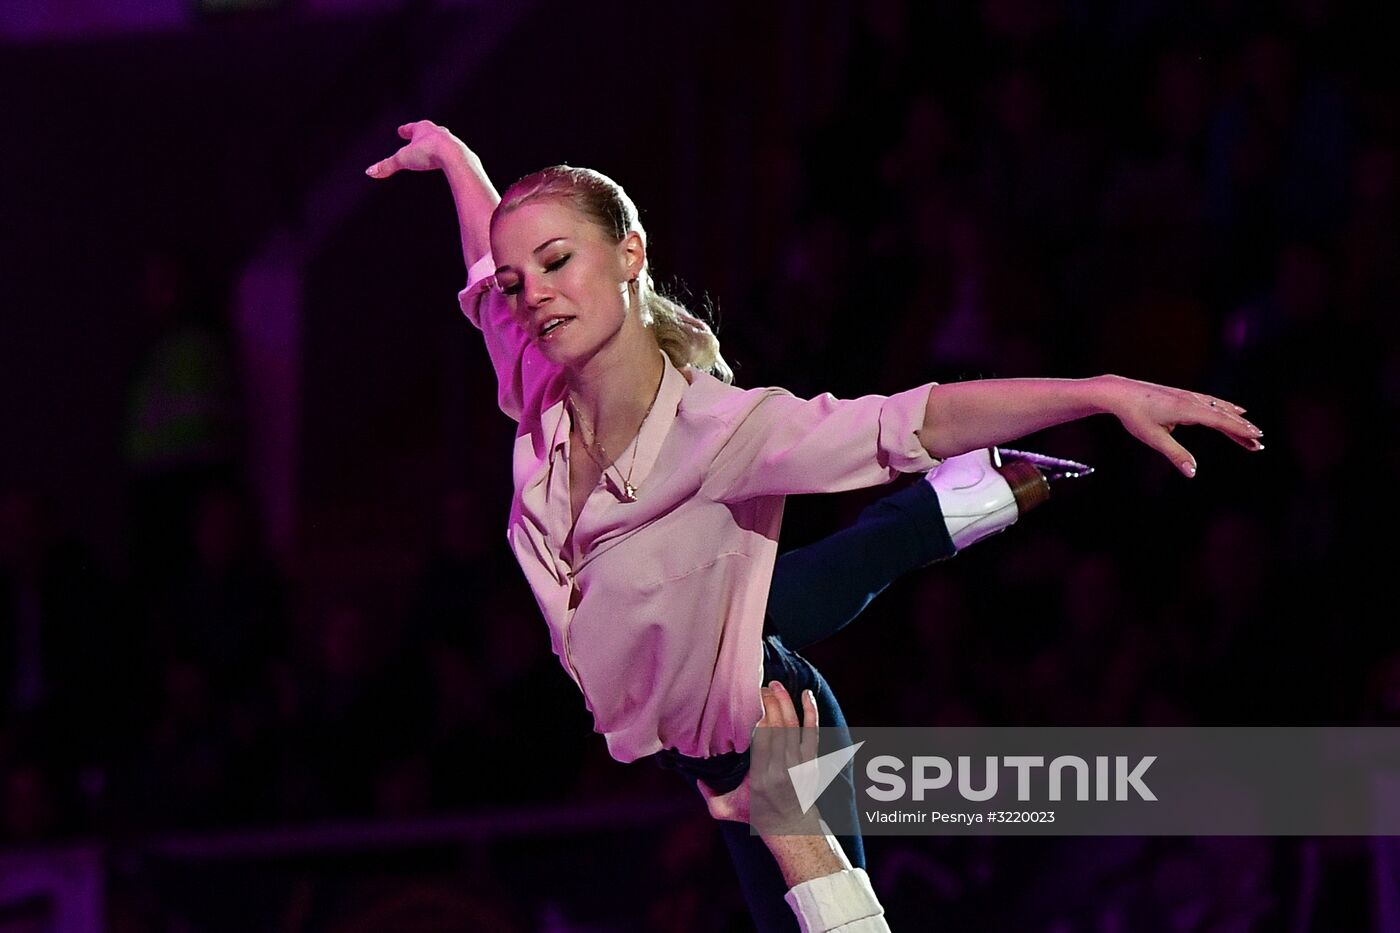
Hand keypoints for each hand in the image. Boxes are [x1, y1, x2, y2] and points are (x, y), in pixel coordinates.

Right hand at [365, 120, 471, 177]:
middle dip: (423, 134)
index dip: (405, 130)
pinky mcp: (461, 153)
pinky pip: (453, 154)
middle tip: (419, 135)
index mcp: (423, 129)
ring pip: (443, 141)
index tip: (401, 131)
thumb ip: (387, 166)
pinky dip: (449, 156)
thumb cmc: (428, 153)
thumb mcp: (403, 160)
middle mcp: (439, 132)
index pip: (412, 128)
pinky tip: (450, 161)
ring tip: (435, 148)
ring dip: (437, 144)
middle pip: (429, 131)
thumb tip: (369, 172)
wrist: (455, 157)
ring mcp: (452, 141)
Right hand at [697, 681, 822, 833]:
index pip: (760, 736)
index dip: (756, 712)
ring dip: (785, 701)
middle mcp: (782, 769)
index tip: (746, 698)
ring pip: (794, 724)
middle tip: (758, 687)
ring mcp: (800, 765)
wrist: (791, 828)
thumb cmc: (755, 815)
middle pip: (777, 725)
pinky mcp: (812, 762)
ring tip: (774, 685)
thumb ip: (707, 793)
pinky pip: (813, 732)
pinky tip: (806, 694)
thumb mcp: (724, 809)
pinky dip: (811, 712)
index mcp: (759, 777)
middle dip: (769, 701)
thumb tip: (693, 771)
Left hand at [1094, 375, 1263, 477]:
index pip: (1219, 421)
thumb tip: (1192, 473)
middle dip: (1242, 429)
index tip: (1257, 437)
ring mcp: (1188, 396)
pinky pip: (1211, 402)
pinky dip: (1225, 408)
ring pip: (1218, 408)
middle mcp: (1191, 400)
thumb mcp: (1153, 438)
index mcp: (1186, 410)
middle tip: (1260, 443)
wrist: (1120, 392)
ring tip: (1253, 431)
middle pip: (1223, 415)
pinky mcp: (1183, 395)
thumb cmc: (1135, 416)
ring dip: (1236, 420)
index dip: (1239, 429)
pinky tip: (1234, 410)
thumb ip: (1175, 454)